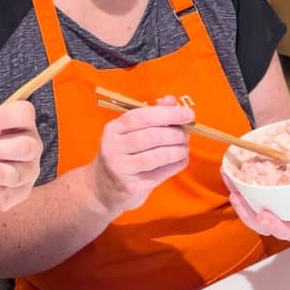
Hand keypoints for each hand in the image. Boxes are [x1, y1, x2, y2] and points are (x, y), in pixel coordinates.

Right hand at [88, 95, 191, 215]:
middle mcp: (113, 146)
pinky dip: (176, 165)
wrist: (101, 189)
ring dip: (178, 151)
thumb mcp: (129, 134)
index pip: (142, 116)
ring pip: (157, 155)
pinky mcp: (129, 186)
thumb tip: (171, 100)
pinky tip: (181, 161)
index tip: (188, 114)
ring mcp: (120, 167)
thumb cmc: (121, 157)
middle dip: (176, 134)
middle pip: (152, 136)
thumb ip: (150, 117)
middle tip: (186, 136)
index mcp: (113, 129)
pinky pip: (160, 173)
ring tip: (184, 149)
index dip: (168, 114)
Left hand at [226, 139, 289, 241]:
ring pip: (261, 225)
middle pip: (289, 232)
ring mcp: (273, 210)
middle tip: (266, 216)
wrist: (282, 144)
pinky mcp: (254, 203)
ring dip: (248, 215)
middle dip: (277, 228)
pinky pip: (244, 206)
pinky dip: (236, 195)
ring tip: (238, 198)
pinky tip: (229, 181)